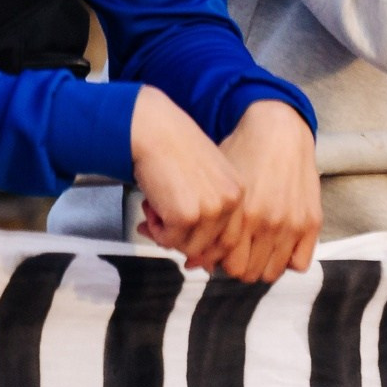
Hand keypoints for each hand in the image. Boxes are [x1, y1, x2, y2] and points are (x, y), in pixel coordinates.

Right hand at [128, 85, 247, 271]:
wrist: (153, 130)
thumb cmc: (171, 151)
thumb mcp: (201, 181)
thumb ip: (205, 214)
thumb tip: (200, 257)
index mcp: (237, 191)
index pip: (230, 237)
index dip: (207, 249)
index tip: (189, 254)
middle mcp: (230, 202)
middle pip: (211, 247)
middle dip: (183, 246)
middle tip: (156, 229)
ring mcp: (211, 210)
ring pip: (188, 247)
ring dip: (166, 234)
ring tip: (153, 208)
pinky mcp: (187, 215)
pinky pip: (168, 240)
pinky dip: (155, 228)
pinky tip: (149, 205)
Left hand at [206, 100, 321, 280]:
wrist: (279, 130)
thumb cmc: (242, 154)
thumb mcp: (219, 186)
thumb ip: (207, 227)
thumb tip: (192, 265)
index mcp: (240, 216)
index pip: (228, 265)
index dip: (221, 261)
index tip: (221, 250)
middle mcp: (267, 223)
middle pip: (248, 273)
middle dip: (239, 265)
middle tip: (238, 251)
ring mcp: (291, 223)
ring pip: (272, 272)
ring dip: (263, 264)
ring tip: (257, 248)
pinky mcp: (312, 221)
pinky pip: (300, 263)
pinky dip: (289, 260)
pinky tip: (279, 244)